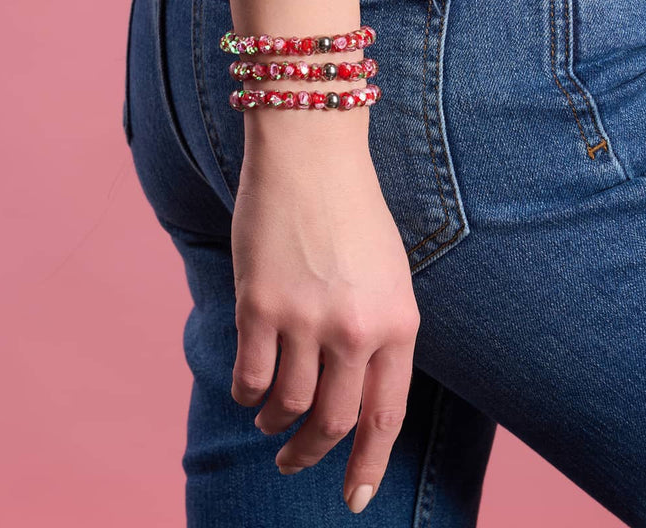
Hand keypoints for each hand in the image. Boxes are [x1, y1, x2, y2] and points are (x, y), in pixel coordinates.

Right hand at [230, 137, 420, 513]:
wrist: (312, 152)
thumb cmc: (352, 210)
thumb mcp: (389, 275)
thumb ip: (380, 333)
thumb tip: (355, 388)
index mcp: (399, 323)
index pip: (385, 418)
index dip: (367, 468)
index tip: (354, 499)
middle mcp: (356, 329)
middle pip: (334, 423)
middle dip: (311, 454)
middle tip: (293, 462)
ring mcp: (305, 319)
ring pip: (288, 405)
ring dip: (275, 424)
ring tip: (270, 422)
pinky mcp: (259, 304)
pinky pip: (249, 376)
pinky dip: (246, 394)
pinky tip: (248, 390)